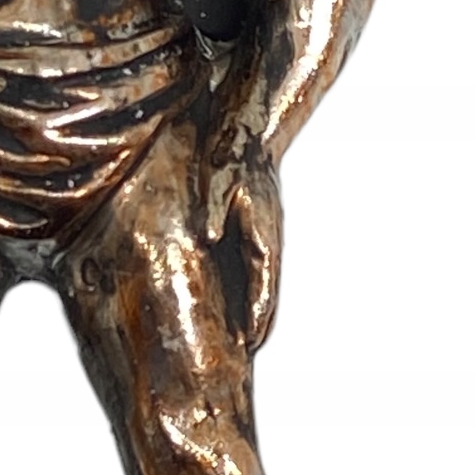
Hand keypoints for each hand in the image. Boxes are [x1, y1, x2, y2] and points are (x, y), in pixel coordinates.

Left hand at [204, 134, 282, 350]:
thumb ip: (215, 211)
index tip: (250, 341)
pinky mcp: (253, 227)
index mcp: (262, 229)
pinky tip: (232, 299)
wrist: (246, 124)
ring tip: (244, 337)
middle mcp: (267, 236)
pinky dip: (247, 288)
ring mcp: (262, 233)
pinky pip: (251, 266)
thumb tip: (208, 239)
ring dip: (255, 308)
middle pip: (267, 288)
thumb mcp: (221, 177)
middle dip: (259, 321)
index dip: (257, 313)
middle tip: (248, 351)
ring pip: (261, 280)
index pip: (263, 282)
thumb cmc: (231, 149)